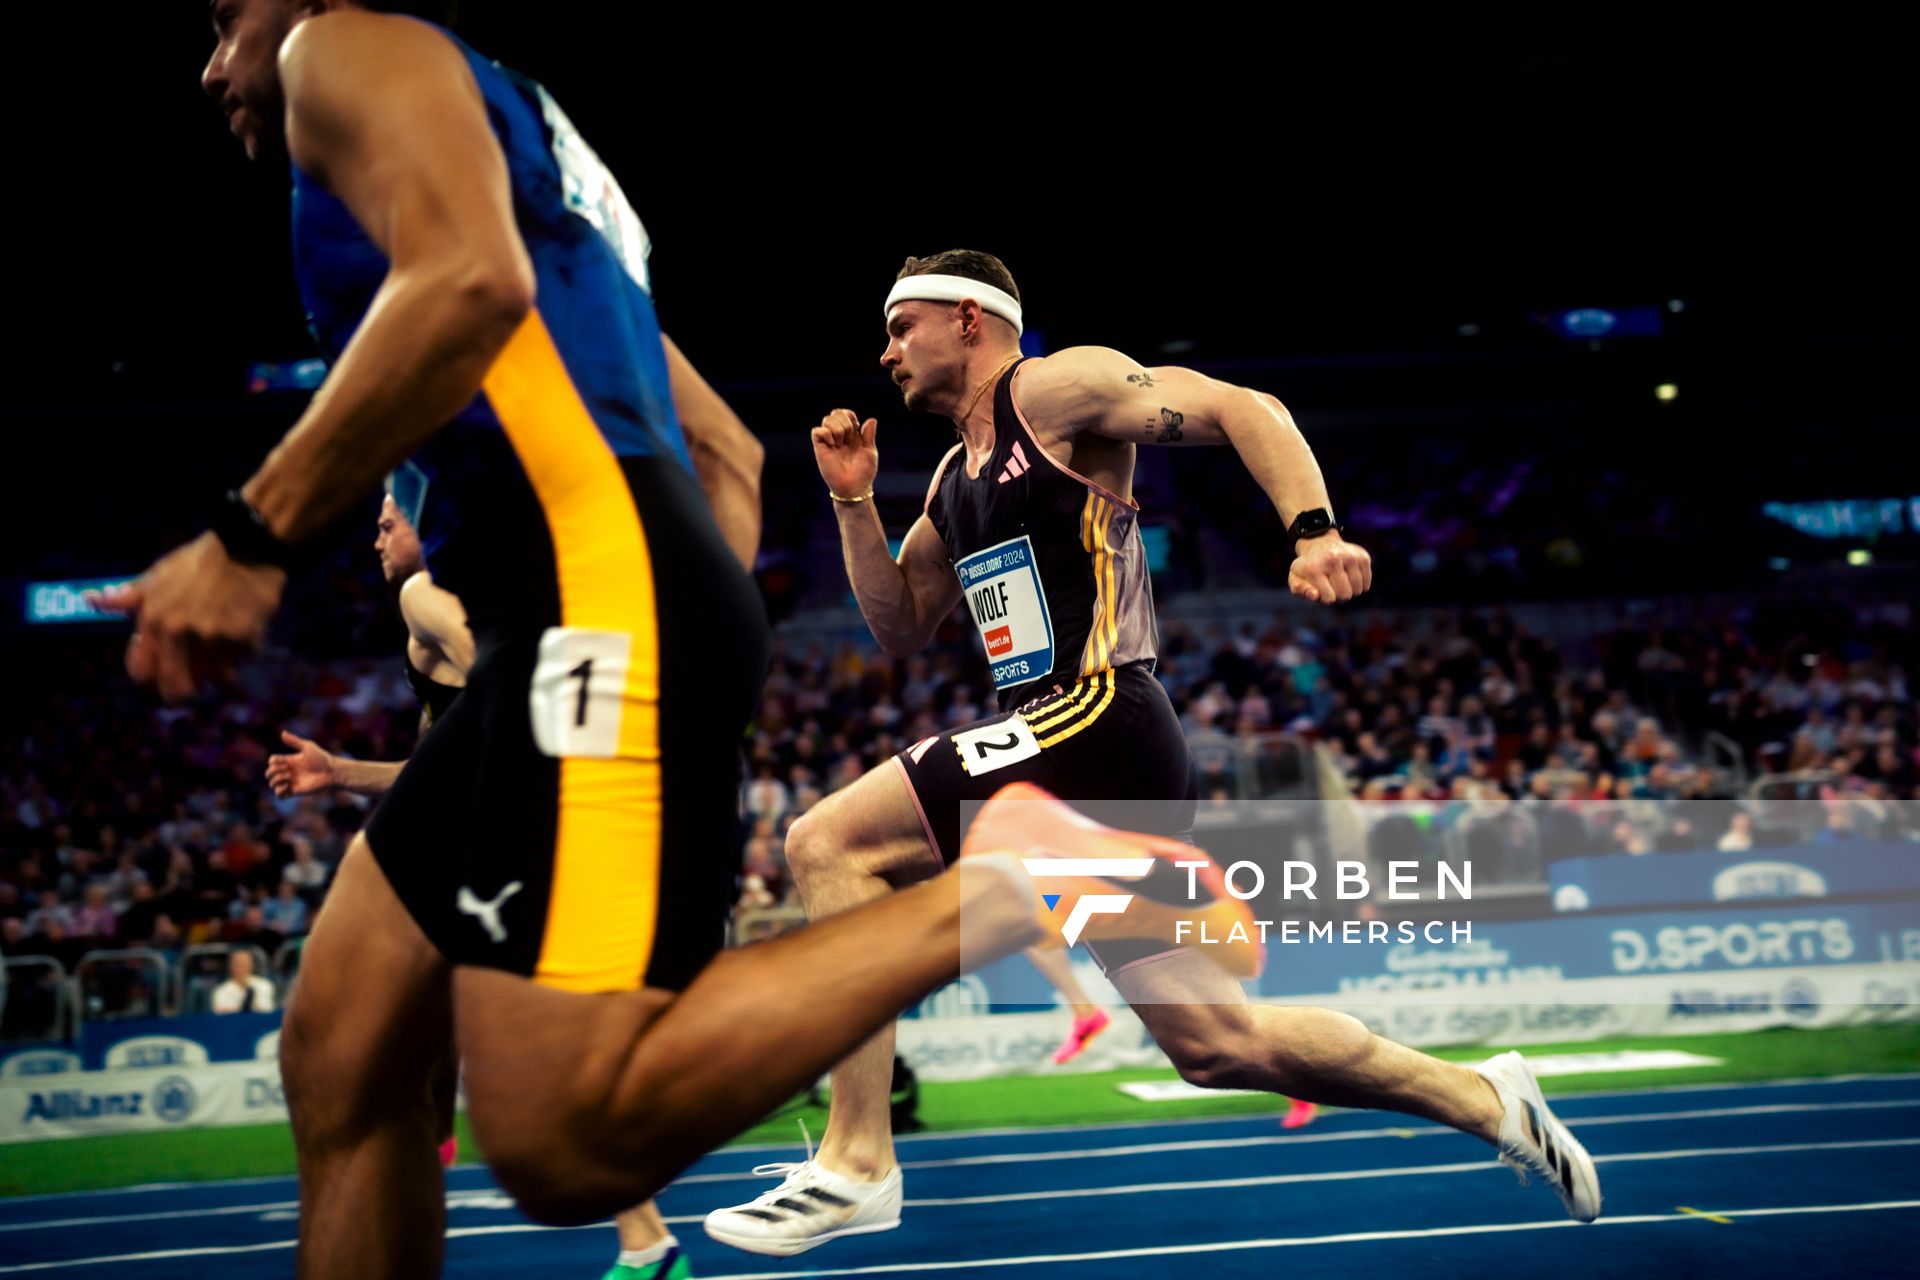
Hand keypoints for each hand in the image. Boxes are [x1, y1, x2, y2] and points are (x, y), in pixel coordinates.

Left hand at [102, 532, 285, 702]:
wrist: (245, 549)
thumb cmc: (197, 562)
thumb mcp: (157, 575)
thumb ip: (127, 597)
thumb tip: (90, 599)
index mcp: (153, 621)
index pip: (141, 673)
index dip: (151, 675)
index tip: (161, 666)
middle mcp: (179, 636)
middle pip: (177, 691)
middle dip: (183, 693)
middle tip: (193, 684)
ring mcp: (213, 641)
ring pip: (217, 681)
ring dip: (221, 674)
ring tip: (225, 659)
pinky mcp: (243, 641)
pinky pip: (243, 659)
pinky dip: (243, 652)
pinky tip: (244, 634)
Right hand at [265, 730, 336, 796]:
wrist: (332, 773)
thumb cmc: (322, 759)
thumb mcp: (308, 747)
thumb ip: (295, 741)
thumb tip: (282, 733)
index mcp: (290, 761)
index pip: (272, 761)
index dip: (273, 761)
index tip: (284, 761)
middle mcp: (289, 771)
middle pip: (269, 772)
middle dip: (272, 771)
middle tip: (287, 770)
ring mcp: (291, 782)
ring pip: (272, 784)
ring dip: (276, 780)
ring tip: (289, 778)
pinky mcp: (294, 791)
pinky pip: (278, 795)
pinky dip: (279, 791)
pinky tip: (287, 786)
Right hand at [811, 408, 878, 499]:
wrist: (854, 488)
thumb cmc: (863, 473)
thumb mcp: (870, 452)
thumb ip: (869, 435)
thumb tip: (871, 419)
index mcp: (851, 435)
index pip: (846, 413)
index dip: (851, 416)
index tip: (857, 430)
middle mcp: (839, 436)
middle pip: (835, 412)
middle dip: (845, 422)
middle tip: (849, 439)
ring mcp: (829, 442)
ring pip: (826, 419)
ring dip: (837, 429)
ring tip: (841, 444)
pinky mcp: (820, 449)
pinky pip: (817, 431)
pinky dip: (826, 434)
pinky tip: (833, 446)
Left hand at [1288, 533, 1371, 603]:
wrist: (1319, 543)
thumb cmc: (1307, 566)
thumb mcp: (1295, 577)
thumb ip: (1301, 590)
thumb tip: (1315, 595)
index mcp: (1315, 568)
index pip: (1329, 598)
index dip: (1326, 598)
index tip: (1321, 589)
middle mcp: (1333, 559)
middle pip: (1345, 595)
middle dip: (1339, 596)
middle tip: (1332, 585)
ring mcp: (1350, 556)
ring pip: (1358, 590)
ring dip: (1350, 590)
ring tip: (1340, 580)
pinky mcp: (1363, 556)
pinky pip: (1366, 583)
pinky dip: (1360, 584)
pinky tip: (1350, 576)